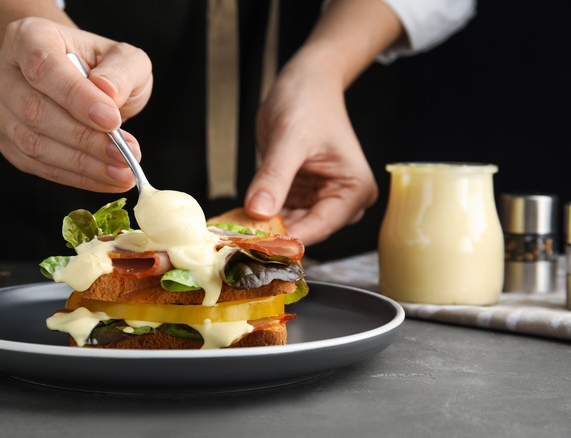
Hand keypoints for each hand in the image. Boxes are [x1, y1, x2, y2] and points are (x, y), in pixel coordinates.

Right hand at [0, 17, 152, 191]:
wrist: (79, 80)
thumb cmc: (100, 66)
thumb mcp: (124, 58)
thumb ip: (121, 71)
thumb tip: (108, 94)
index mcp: (27, 36)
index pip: (43, 67)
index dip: (76, 97)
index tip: (112, 121)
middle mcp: (1, 72)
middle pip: (34, 111)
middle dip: (83, 139)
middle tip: (124, 155)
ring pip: (33, 144)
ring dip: (82, 164)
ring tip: (122, 171)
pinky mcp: (6, 143)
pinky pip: (37, 166)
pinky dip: (75, 177)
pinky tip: (105, 178)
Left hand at [244, 57, 377, 245]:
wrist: (305, 82)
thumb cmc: (308, 102)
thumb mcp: (290, 139)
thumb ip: (275, 176)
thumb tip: (258, 211)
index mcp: (353, 189)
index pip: (320, 226)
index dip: (286, 238)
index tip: (254, 245)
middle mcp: (342, 199)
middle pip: (305, 230)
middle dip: (272, 235)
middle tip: (236, 240)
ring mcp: (320, 198)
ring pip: (290, 225)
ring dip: (263, 228)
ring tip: (232, 232)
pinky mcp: (301, 193)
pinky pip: (280, 213)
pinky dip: (261, 216)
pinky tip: (238, 220)